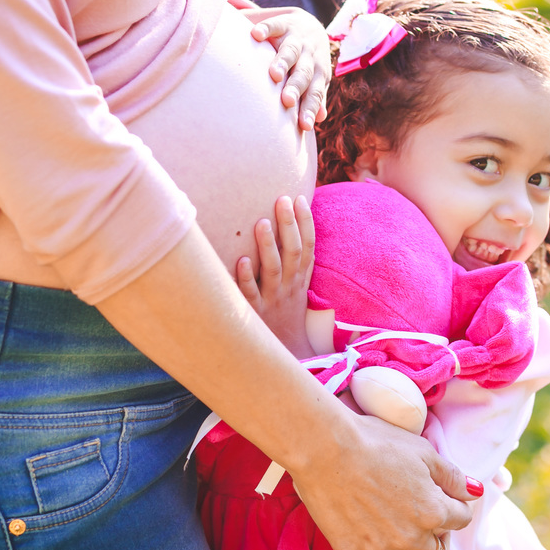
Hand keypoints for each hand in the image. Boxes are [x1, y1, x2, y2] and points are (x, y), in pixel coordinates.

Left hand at [235, 195, 314, 357]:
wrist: (283, 352)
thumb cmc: (284, 310)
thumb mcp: (295, 285)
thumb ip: (292, 259)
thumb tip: (284, 224)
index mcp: (300, 278)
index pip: (308, 246)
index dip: (306, 222)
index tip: (300, 198)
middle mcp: (289, 286)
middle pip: (293, 252)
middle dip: (289, 225)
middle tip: (282, 199)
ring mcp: (273, 299)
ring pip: (274, 270)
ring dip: (268, 246)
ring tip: (262, 222)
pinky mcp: (255, 312)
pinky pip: (251, 293)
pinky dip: (247, 277)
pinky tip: (241, 260)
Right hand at [247, 6, 331, 131]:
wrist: (309, 22)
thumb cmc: (308, 58)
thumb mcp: (316, 76)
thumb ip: (316, 94)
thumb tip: (321, 119)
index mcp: (318, 72)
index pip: (316, 92)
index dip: (311, 108)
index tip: (305, 125)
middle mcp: (309, 55)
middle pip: (303, 73)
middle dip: (296, 86)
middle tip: (288, 101)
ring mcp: (296, 38)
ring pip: (290, 50)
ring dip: (283, 61)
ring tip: (274, 74)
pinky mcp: (282, 22)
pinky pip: (274, 24)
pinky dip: (266, 29)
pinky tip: (256, 35)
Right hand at [289, 413, 479, 549]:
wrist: (326, 448)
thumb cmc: (376, 442)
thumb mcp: (422, 451)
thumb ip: (452, 476)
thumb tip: (475, 491)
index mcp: (433, 510)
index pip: (461, 520)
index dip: (454, 507)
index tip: (441, 498)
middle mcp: (411, 536)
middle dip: (435, 538)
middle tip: (420, 519)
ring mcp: (380, 548)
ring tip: (398, 534)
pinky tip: (375, 544)